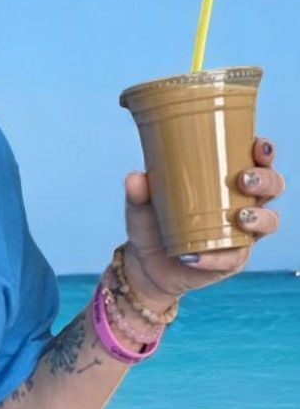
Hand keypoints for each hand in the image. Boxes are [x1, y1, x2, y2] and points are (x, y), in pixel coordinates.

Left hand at [122, 136, 284, 306]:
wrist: (145, 263)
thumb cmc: (150, 223)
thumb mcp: (140, 206)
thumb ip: (138, 192)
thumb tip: (136, 177)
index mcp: (226, 181)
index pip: (256, 161)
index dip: (263, 152)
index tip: (257, 145)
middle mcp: (242, 203)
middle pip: (272, 187)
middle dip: (266, 180)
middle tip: (244, 180)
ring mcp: (242, 233)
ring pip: (269, 221)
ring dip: (259, 217)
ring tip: (239, 216)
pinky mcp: (232, 260)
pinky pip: (234, 258)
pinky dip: (216, 257)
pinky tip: (195, 255)